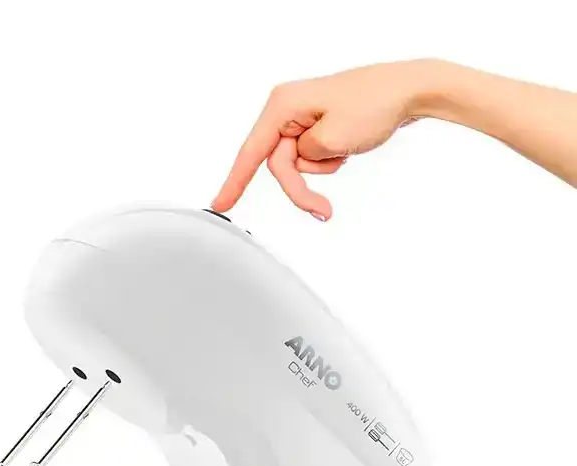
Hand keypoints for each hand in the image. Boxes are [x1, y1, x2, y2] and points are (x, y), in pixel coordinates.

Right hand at [212, 59, 445, 218]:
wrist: (411, 89)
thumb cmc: (376, 103)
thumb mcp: (331, 141)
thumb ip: (303, 158)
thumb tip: (299, 160)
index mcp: (283, 105)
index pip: (251, 153)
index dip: (234, 183)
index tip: (220, 204)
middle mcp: (288, 108)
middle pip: (278, 165)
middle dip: (300, 186)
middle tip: (323, 210)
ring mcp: (303, 116)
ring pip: (296, 164)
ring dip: (320, 170)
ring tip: (346, 152)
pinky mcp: (318, 124)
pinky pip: (311, 156)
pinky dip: (328, 161)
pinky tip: (348, 146)